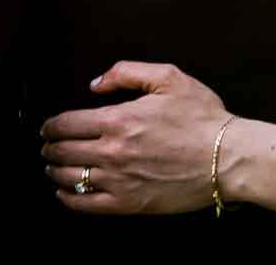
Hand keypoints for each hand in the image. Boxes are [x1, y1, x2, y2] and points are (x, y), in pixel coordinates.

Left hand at [40, 61, 230, 214]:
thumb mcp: (170, 78)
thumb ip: (127, 72)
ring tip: (53, 166)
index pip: (66, 123)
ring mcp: (119, 180)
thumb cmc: (203, 119)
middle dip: (49, 147)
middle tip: (48, 146)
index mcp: (119, 119)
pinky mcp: (128, 204)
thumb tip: (96, 84)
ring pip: (69, 177)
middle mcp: (113, 151)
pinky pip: (85, 204)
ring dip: (54, 171)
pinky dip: (68, 198)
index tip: (48, 127)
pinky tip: (65, 192)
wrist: (227, 157)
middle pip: (62, 151)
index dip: (50, 125)